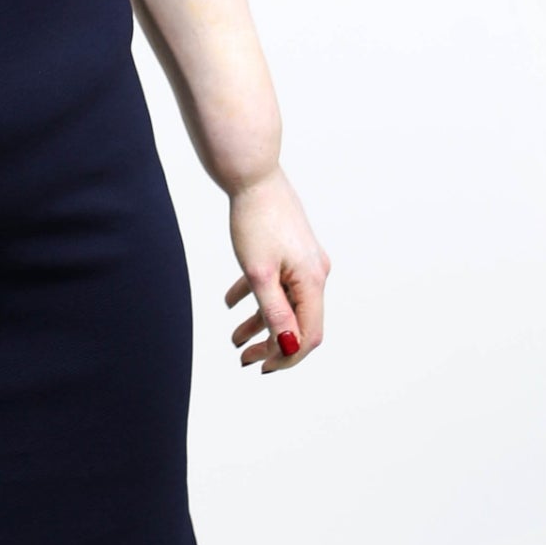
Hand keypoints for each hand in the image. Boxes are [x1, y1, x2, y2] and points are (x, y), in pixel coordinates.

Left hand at [224, 166, 328, 370]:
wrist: (252, 176)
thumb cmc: (255, 221)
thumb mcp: (259, 273)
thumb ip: (274, 312)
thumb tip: (287, 346)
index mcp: (312, 281)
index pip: (308, 334)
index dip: (287, 356)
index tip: (262, 368)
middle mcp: (315, 273)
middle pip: (298, 321)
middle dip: (272, 345)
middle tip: (245, 359)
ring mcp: (304, 261)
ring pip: (284, 303)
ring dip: (260, 324)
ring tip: (235, 339)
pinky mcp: (290, 251)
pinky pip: (276, 283)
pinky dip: (255, 297)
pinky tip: (230, 303)